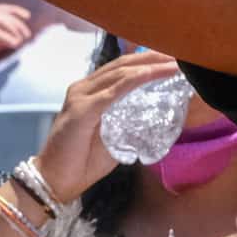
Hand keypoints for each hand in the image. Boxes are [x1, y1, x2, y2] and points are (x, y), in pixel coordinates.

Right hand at [0, 2, 35, 73]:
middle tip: (27, 35)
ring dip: (15, 31)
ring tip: (21, 41)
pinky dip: (8, 38)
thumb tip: (18, 35)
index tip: (27, 16)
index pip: (1, 8)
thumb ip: (0, 35)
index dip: (16, 10)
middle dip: (18, 24)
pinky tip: (15, 44)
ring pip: (3, 21)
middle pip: (5, 14)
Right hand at [37, 49, 183, 201]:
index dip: (149, 61)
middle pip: (124, 64)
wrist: (55, 181)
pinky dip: (136, 80)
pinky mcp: (82, 110)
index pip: (122, 68)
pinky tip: (153, 74)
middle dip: (155, 57)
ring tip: (176, 64)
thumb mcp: (113, 138)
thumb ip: (129, 124)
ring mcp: (81, 97)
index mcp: (90, 93)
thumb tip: (157, 117)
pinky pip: (113, 90)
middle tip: (182, 55)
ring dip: (151, 66)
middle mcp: (84, 89)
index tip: (175, 59)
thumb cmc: (83, 162)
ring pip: (121, 73)